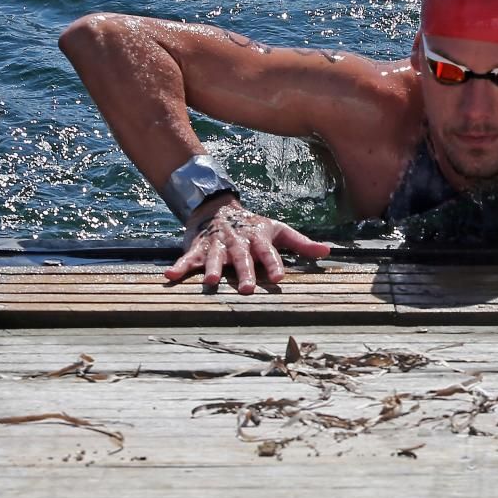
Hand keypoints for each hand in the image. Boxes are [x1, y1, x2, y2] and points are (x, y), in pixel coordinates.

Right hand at [164, 203, 331, 293]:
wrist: (218, 208)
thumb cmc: (253, 226)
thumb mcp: (278, 230)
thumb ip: (301, 243)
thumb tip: (328, 252)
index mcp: (258, 239)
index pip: (268, 253)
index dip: (273, 264)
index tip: (278, 278)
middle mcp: (238, 243)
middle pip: (242, 259)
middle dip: (243, 273)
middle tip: (246, 290)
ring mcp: (217, 245)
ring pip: (215, 258)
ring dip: (212, 269)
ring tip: (211, 281)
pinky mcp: (198, 248)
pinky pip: (187, 258)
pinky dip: (179, 267)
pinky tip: (170, 277)